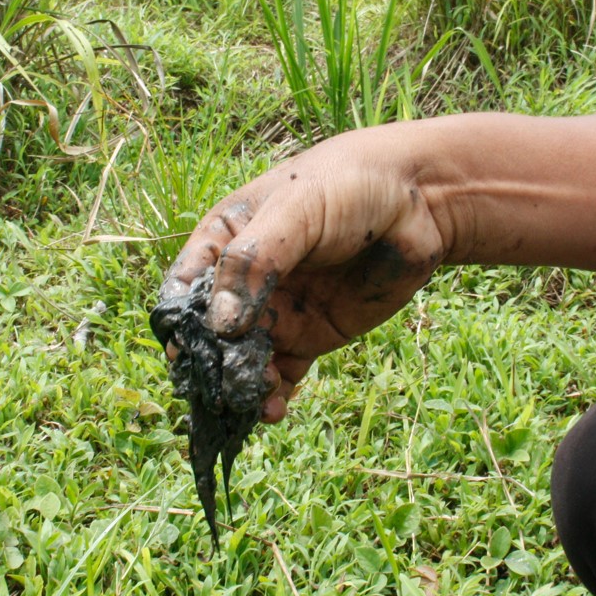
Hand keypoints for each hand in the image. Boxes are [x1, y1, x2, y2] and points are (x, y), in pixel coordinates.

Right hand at [159, 127, 449, 421]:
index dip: (179, 321)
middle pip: (211, 335)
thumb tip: (220, 323)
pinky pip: (281, 375)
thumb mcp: (295, 211)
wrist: (417, 202)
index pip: (184, 288)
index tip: (184, 351)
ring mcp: (275, 312)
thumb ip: (255, 262)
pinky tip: (275, 409)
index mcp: (223, 241)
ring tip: (258, 398)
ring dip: (242, 387)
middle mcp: (242, 283)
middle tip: (227, 386)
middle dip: (214, 364)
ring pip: (243, 361)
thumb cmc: (346, 186)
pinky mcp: (309, 336)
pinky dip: (274, 397)